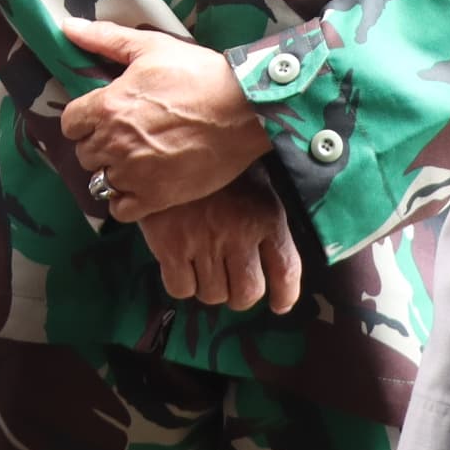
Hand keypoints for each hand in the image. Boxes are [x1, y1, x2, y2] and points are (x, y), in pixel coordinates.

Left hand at [59, 16, 270, 217]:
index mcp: (107, 106)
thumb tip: (67, 27)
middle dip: (99, 144)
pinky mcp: (156, 197)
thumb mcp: (150, 47)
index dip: (84, 119)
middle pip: (84, 153)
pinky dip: (124, 200)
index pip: (70, 123)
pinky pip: (121, 209)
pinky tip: (140, 185)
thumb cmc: (197, 74)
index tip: (103, 116)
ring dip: (112, 171)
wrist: (244, 109)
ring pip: (100, 181)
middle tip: (124, 135)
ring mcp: (133, 173)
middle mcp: (113, 143)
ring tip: (134, 160)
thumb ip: (105, 38)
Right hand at [138, 178, 303, 312]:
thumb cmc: (214, 170)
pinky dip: (181, 283)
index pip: (286, 271)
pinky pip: (181, 289)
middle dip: (238, 294)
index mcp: (266, 216)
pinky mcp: (170, 245)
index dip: (284, 296)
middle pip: (247, 294)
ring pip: (212, 295)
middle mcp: (239, 232)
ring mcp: (204, 240)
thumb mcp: (254, 186)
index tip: (278, 303)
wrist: (164, 145)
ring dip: (207, 286)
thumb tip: (276, 270)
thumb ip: (266, 222)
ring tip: (201, 263)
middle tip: (229, 279)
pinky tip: (179, 262)